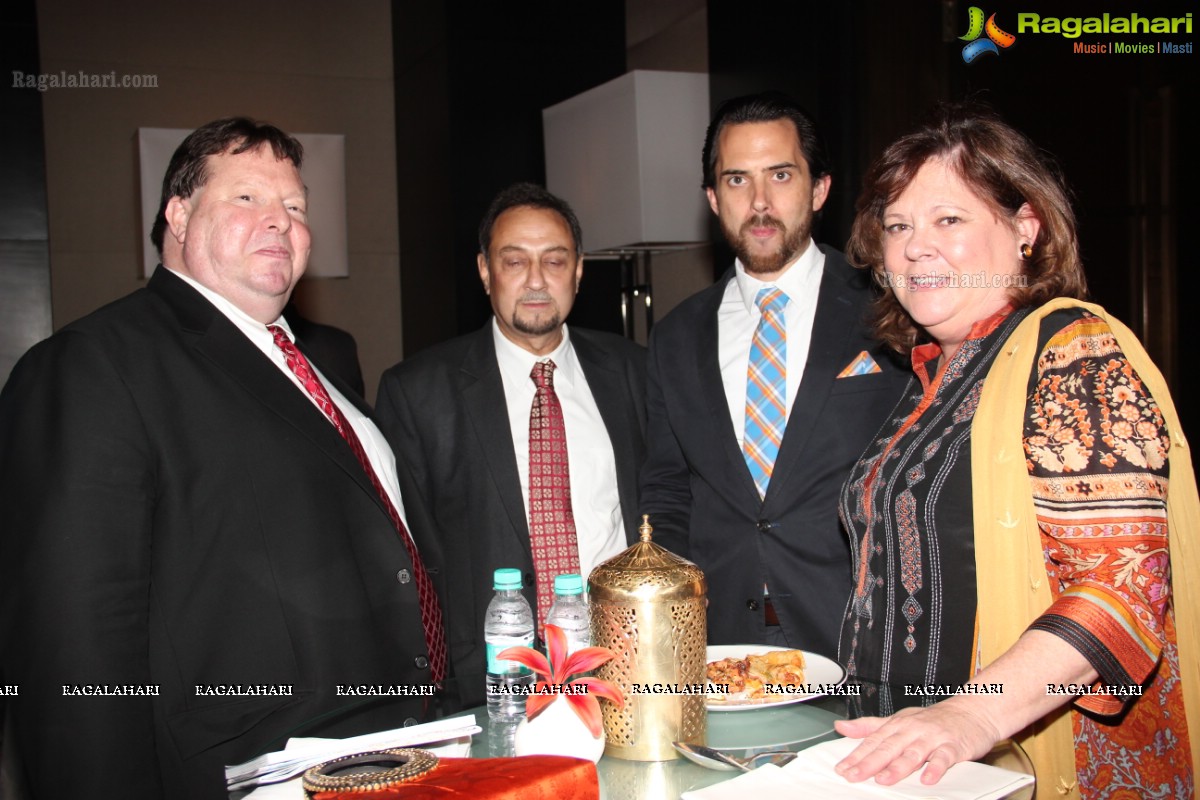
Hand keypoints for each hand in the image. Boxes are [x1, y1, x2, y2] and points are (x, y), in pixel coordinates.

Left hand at [832, 699, 1001, 785]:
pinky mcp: (953, 746)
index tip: (842, 768)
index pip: (873, 741)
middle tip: (854, 776)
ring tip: (883, 779)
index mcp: (898, 725)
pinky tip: (927, 779)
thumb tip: (841, 727)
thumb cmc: (933, 719)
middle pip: (888, 747)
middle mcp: (913, 730)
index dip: (856, 755)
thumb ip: (870, 726)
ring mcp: (933, 737)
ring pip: (913, 753)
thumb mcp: (898, 719)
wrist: (972, 711)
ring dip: (898, 767)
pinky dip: (935, 768)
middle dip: (869, 763)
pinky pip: (943, 758)